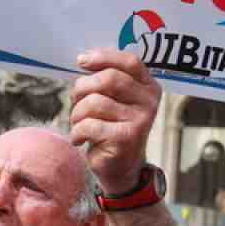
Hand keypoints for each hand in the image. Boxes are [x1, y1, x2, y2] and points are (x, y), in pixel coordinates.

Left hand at [70, 49, 160, 195]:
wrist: (121, 168)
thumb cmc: (111, 128)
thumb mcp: (114, 101)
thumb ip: (106, 80)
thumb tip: (83, 59)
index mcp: (148, 87)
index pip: (129, 61)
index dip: (103, 57)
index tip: (81, 61)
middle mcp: (149, 102)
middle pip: (108, 79)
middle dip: (83, 88)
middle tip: (75, 101)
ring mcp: (140, 121)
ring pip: (94, 102)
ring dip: (77, 113)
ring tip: (79, 123)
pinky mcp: (126, 138)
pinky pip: (89, 125)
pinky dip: (77, 132)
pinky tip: (80, 139)